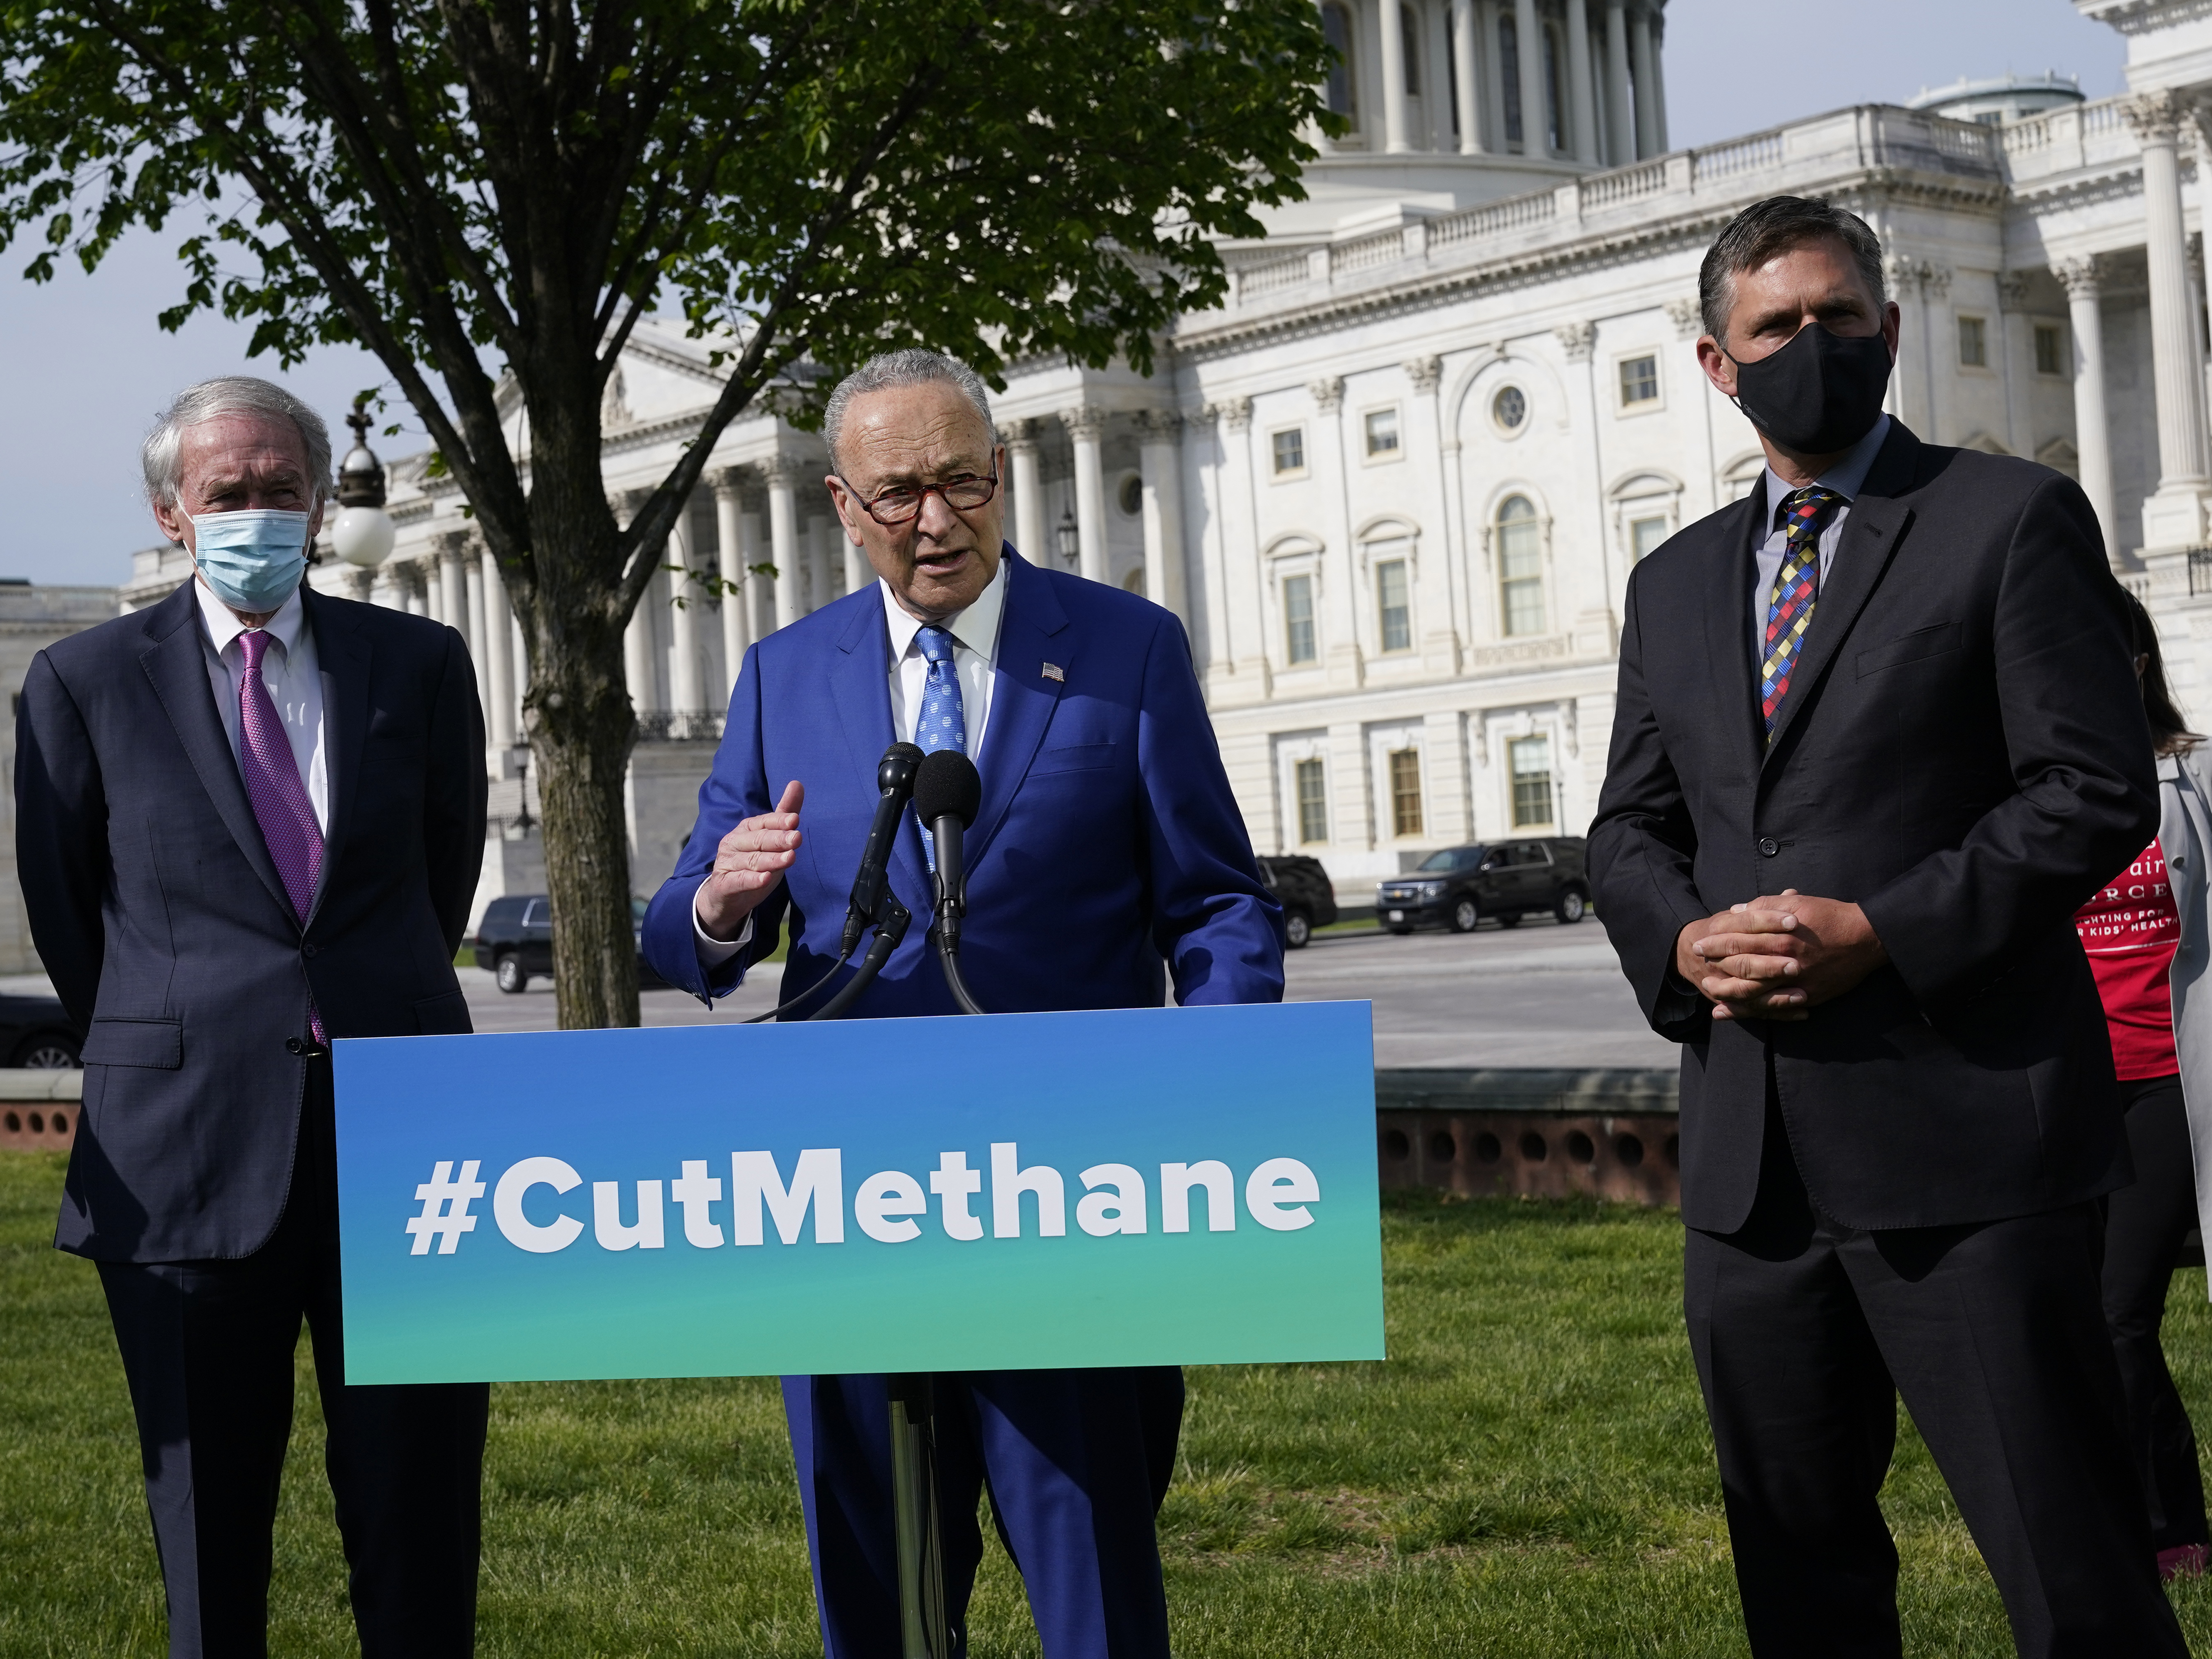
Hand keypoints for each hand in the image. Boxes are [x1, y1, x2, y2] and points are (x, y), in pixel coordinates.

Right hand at [695, 780, 803, 941]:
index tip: (795, 820)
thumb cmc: (752, 865)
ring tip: (790, 858)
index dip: (779, 821)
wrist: (724, 897)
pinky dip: (752, 880)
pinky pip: (739, 881)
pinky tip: (765, 879)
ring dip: (771, 860)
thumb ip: (783, 814)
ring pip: (751, 861)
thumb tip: (796, 783)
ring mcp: (727, 864)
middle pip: (759, 840)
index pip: (764, 822)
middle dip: (779, 839)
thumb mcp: (771, 841)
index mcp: (746, 829)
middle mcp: (734, 843)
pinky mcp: (724, 885)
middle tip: (797, 838)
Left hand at [1679, 889, 1886, 1022]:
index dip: (1716, 942)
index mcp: (1780, 936)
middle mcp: (1786, 961)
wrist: (1869, 937)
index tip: (1699, 943)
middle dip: (1717, 967)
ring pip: (1754, 992)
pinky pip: (1773, 1008)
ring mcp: (1796, 982)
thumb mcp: (1798, 903)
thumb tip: (1736, 910)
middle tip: (1698, 968)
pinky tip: (1732, 1013)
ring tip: (1709, 991)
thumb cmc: (1831, 916)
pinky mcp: (1807, 996)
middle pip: (1742, 967)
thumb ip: (1765, 906)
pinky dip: (1752, 1011)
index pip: (1739, 940)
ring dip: (1728, 993)